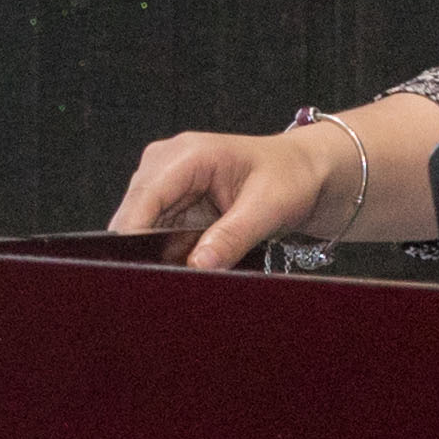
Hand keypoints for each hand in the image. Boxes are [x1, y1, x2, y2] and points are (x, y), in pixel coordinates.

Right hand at [116, 120, 354, 273]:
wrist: (304, 171)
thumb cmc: (290, 176)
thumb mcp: (267, 208)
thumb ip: (231, 237)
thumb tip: (198, 265)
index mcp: (187, 154)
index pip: (144, 199)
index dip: (137, 237)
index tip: (144, 273)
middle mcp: (166, 163)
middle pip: (134, 215)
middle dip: (145, 249)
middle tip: (171, 283)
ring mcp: (165, 181)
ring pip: (140, 227)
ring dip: (156, 252)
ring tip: (185, 272)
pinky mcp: (171, 201)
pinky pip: (155, 232)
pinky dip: (167, 250)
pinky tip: (187, 262)